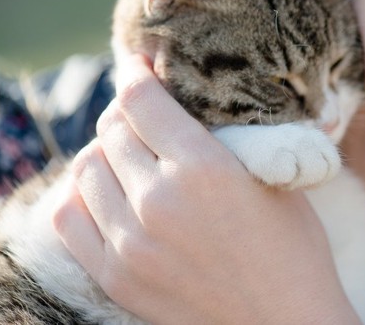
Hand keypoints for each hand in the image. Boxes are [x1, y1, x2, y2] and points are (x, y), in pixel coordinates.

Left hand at [52, 54, 358, 323]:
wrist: (284, 323)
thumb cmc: (294, 248)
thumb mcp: (275, 180)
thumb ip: (228, 139)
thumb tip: (191, 104)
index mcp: (204, 169)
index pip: (141, 100)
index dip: (136, 72)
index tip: (139, 65)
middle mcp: (158, 201)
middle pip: (112, 129)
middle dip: (126, 111)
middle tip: (143, 112)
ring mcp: (130, 243)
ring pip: (86, 167)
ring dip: (104, 150)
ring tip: (127, 152)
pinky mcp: (115, 276)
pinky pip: (69, 215)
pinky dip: (81, 192)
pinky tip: (105, 189)